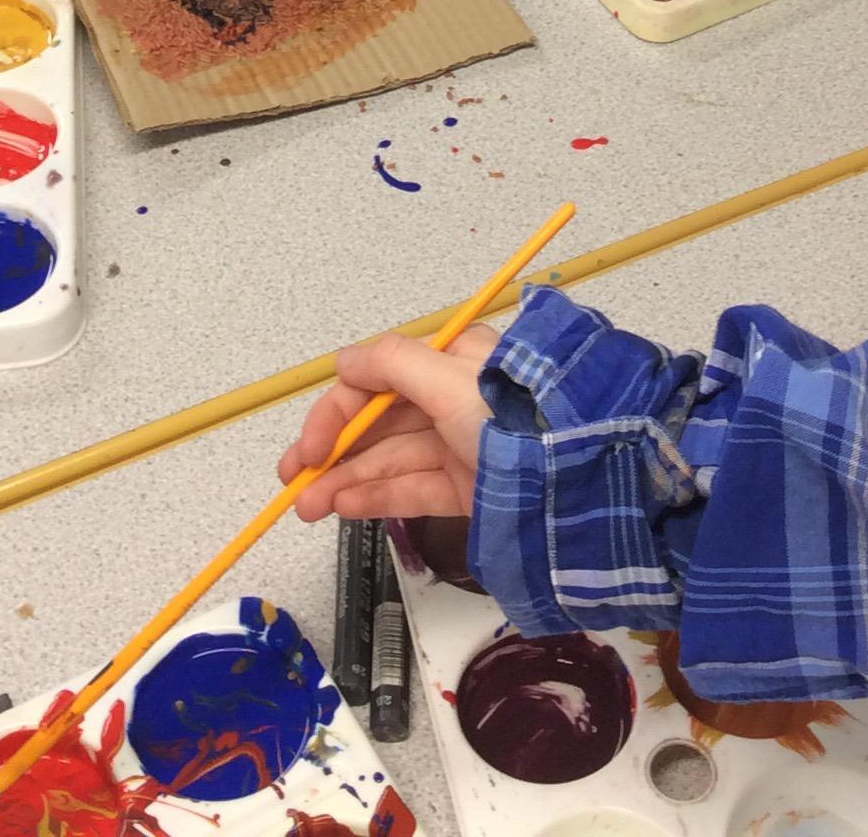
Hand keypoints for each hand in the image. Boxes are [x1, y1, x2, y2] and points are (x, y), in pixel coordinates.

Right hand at [276, 326, 494, 521]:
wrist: (576, 479)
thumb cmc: (511, 418)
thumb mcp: (451, 379)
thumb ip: (392, 364)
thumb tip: (345, 359)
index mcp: (450, 362)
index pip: (377, 381)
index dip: (336, 414)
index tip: (308, 449)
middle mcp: (451, 400)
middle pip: (378, 425)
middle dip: (332, 453)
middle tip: (291, 482)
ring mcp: (459, 446)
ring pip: (389, 461)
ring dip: (344, 482)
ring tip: (305, 508)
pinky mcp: (468, 488)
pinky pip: (412, 488)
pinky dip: (375, 498)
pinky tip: (342, 507)